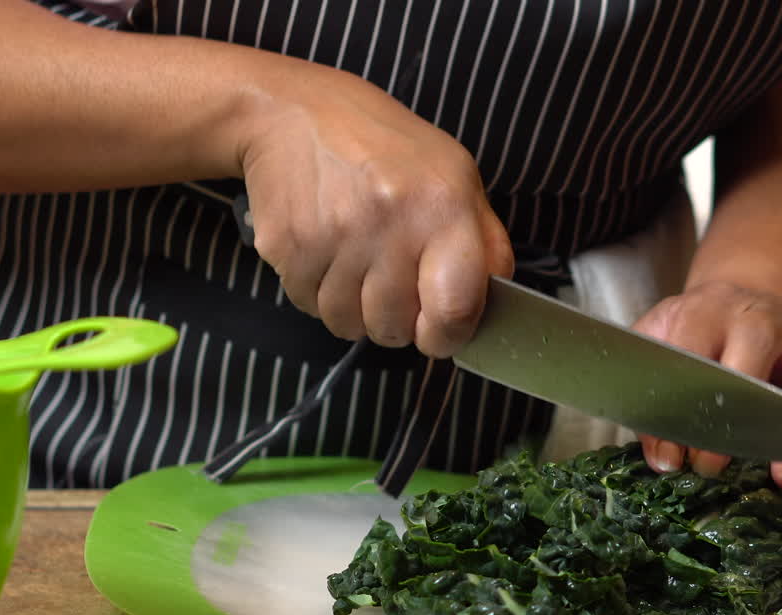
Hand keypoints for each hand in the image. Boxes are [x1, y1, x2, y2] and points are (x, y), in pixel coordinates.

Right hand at [235, 61, 512, 356]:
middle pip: (394, 328)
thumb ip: (485, 245)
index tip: (441, 331)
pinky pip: (310, 306)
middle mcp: (389, 223)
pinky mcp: (287, 246)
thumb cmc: (387, 148)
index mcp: (443, 207)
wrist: (293, 111)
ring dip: (356, 310)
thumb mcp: (457, 177)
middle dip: (397, 321)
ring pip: (349, 325)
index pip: (453, 310)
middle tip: (394, 283)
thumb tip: (494, 307)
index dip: (449, 336)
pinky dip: (320, 293)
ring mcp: (332, 236)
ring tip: (358, 265)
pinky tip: (327, 254)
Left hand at [632, 281, 781, 493]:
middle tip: (714, 467)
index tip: (671, 459)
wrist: (741, 302)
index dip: (680, 407)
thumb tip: (663, 458)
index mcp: (711, 313)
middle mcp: (765, 321)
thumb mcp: (657, 345)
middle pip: (761, 348)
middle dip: (738, 413)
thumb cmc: (695, 336)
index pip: (694, 350)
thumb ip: (647, 391)